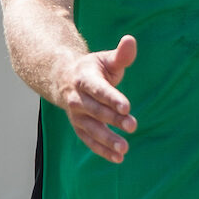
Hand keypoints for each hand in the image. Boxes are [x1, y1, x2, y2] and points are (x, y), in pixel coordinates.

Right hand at [58, 35, 137, 162]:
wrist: (64, 80)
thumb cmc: (93, 69)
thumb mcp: (106, 59)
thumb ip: (121, 55)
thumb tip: (131, 40)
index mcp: (84, 79)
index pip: (99, 90)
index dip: (112, 98)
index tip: (127, 106)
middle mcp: (77, 98)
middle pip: (96, 111)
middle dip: (114, 119)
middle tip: (133, 126)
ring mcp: (76, 115)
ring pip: (91, 129)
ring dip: (107, 140)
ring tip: (125, 149)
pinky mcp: (79, 127)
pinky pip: (89, 140)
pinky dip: (102, 150)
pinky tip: (119, 158)